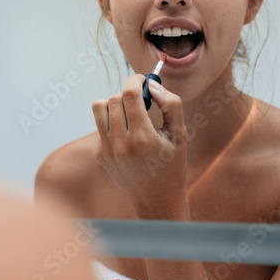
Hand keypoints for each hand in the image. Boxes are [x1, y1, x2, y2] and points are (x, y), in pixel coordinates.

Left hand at [91, 74, 188, 217]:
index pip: (129, 95)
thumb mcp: (180, 135)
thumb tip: (153, 84)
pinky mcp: (100, 155)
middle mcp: (120, 144)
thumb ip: (171, 105)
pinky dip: (112, 123)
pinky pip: (100, 126)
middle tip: (141, 100)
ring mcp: (107, 150)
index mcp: (142, 138)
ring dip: (114, 104)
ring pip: (99, 109)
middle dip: (127, 94)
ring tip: (130, 113)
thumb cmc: (172, 165)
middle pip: (113, 99)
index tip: (142, 79)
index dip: (135, 80)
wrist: (156, 199)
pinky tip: (128, 136)